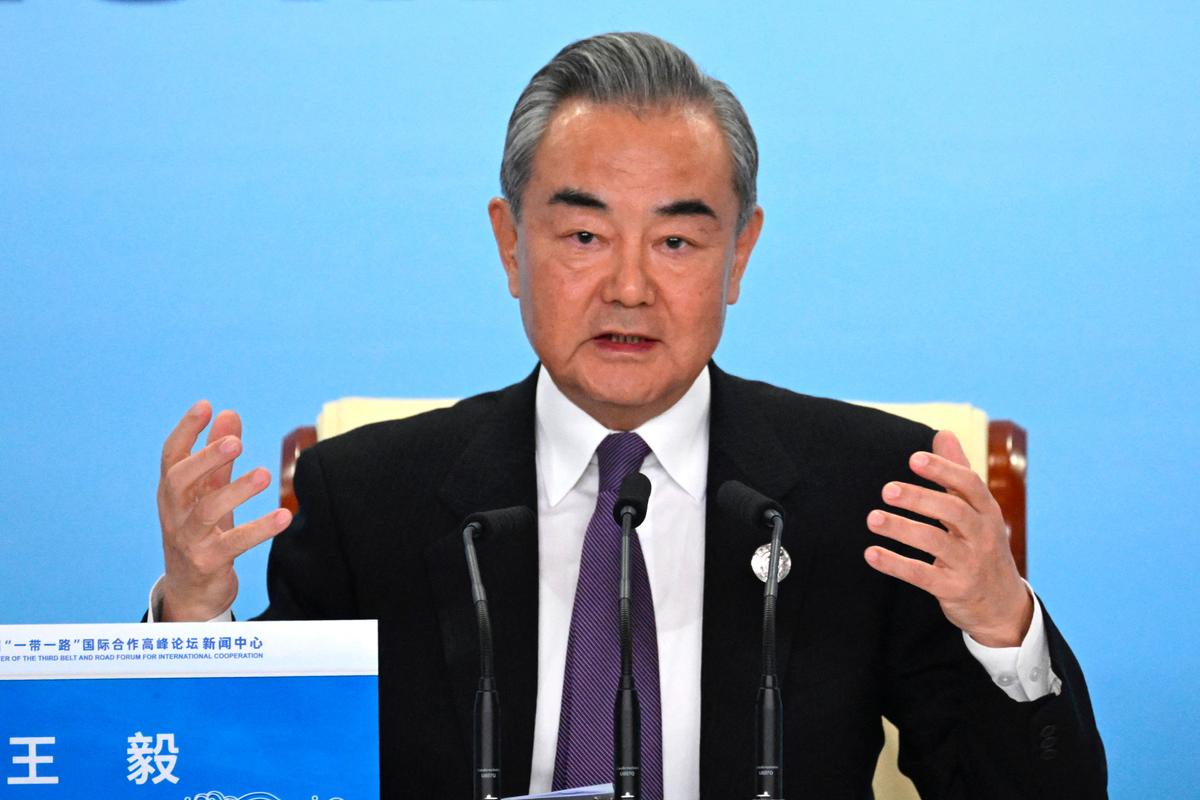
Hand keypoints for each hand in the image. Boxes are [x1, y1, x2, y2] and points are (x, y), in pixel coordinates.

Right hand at [156, 400, 291, 620]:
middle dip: (205, 458)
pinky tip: (284, 516)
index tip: (205, 405)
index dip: (186, 430)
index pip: (171, 456)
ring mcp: (188, 539)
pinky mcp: (208, 562)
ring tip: (264, 474)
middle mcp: (174, 513)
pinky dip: (259, 529)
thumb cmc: (200, 532)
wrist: (191, 591)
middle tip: (235, 441)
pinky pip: (234, 543)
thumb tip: (229, 412)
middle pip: (179, 480)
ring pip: (206, 512)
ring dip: (235, 490)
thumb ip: (218, 457)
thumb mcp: (207, 493)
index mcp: (172, 492)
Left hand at [863, 430, 1032, 646]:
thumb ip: (957, 472)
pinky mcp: (955, 589)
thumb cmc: (982, 546)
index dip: (944, 470)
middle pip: (954, 511)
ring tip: (873, 518)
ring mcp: (970, 564)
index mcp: (986, 511)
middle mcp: (982, 535)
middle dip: (920, 498)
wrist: (1003, 605)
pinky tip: (872, 553)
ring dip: (902, 529)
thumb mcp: (977, 510)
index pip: (970, 484)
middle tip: (887, 489)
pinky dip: (896, 564)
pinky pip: (923, 575)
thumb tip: (943, 433)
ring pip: (936, 542)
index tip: (915, 458)